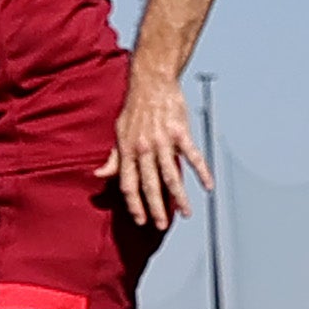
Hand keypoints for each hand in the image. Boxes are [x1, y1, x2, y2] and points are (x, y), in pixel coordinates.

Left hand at [109, 71, 204, 227]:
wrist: (151, 82)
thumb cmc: (134, 109)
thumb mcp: (118, 133)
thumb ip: (113, 158)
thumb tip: (99, 175)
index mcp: (127, 150)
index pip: (128, 184)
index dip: (133, 204)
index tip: (140, 220)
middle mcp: (143, 148)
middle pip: (149, 184)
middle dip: (155, 208)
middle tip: (160, 225)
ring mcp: (162, 141)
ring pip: (171, 175)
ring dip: (179, 197)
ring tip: (186, 213)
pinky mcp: (180, 133)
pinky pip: (192, 156)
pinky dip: (202, 172)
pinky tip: (208, 187)